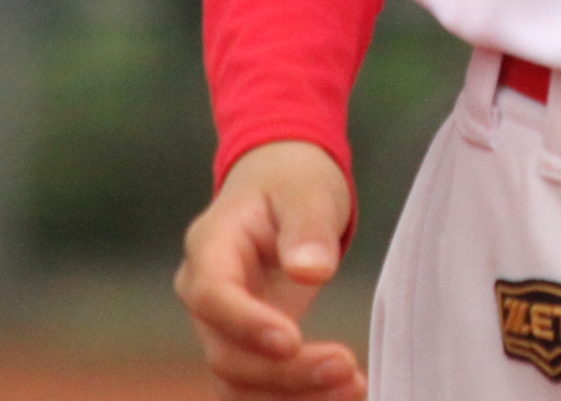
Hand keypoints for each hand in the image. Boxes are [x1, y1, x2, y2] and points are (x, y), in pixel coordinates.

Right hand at [176, 139, 363, 397]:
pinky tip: (346, 389)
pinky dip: (299, 396)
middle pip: (226, 353)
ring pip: (240, 382)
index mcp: (210, 248)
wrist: (281, 185)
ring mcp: (223, 327)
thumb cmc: (290, 181)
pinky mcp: (248, 347)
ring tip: (354, 386)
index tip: (292, 340)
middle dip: (284, 372)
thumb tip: (312, 271)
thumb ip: (307, 226)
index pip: (213, 296)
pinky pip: (261, 387)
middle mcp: (206, 296)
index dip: (247, 324)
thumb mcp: (305, 188)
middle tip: (346, 367)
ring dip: (293, 395)